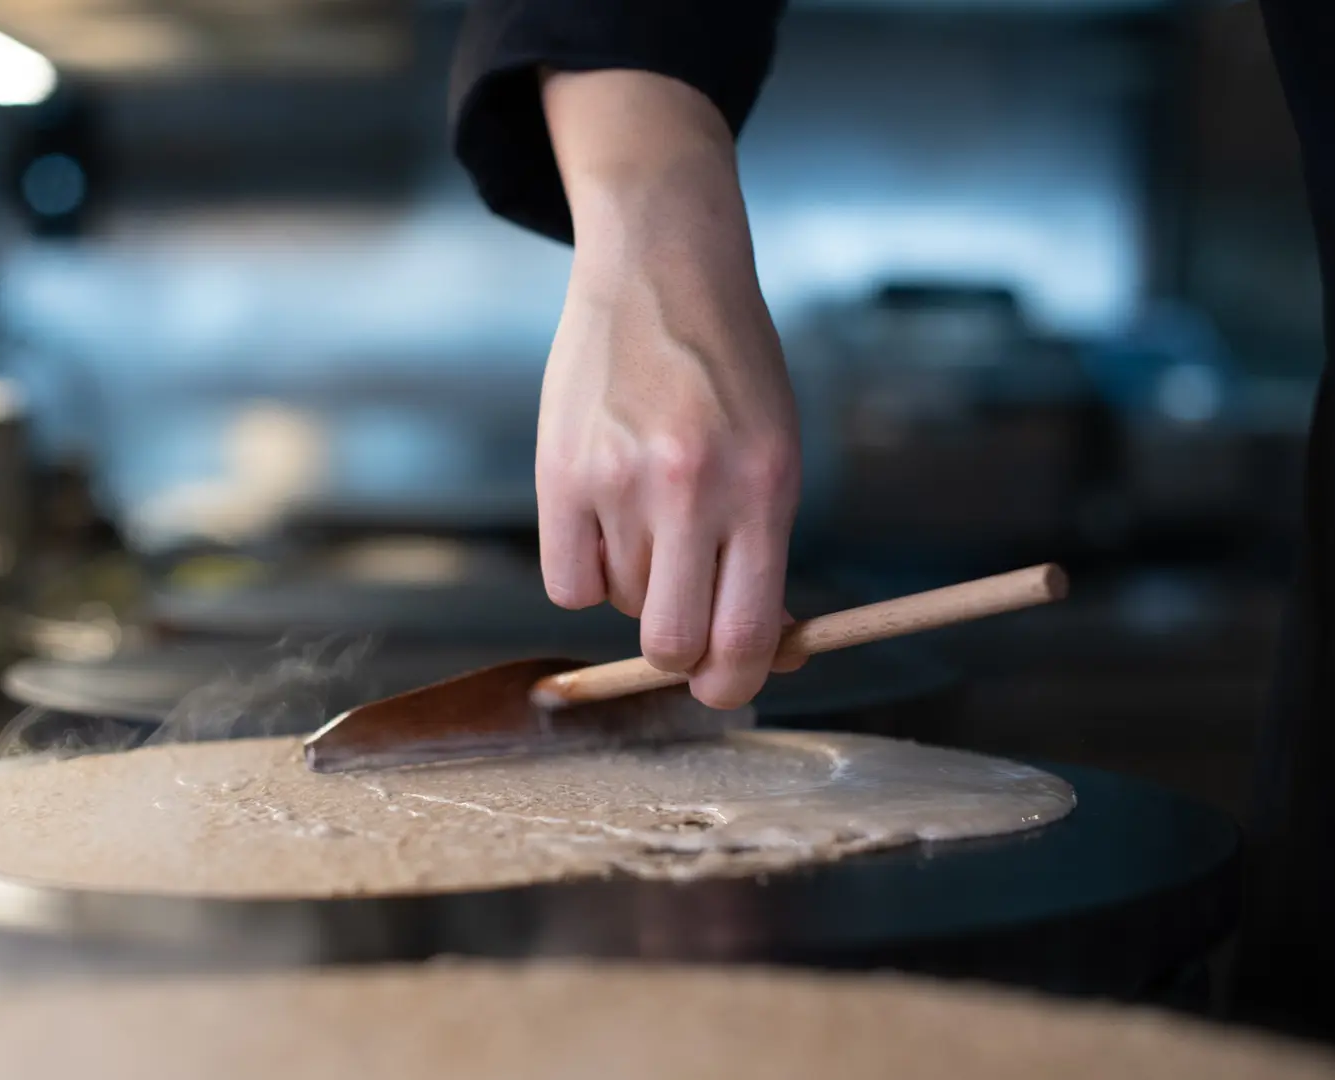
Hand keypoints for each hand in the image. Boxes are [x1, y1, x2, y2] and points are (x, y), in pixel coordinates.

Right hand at [537, 69, 801, 709]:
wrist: (662, 269)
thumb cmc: (730, 370)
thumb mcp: (775, 454)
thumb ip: (763, 553)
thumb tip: (756, 653)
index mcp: (764, 489)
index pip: (745, 636)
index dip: (734, 683)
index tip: (726, 686)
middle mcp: (692, 489)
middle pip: (672, 642)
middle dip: (679, 656)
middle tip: (682, 634)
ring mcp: (619, 480)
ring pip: (620, 604)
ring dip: (636, 586)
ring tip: (649, 515)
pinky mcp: (559, 472)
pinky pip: (566, 583)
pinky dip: (586, 572)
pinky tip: (604, 523)